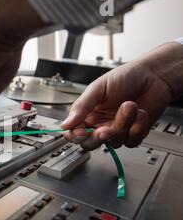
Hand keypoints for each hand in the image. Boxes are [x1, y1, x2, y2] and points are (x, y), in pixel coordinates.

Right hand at [61, 43, 182, 149]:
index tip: (82, 132)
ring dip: (124, 124)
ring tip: (129, 105)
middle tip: (106, 129)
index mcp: (88, 113)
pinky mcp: (134, 133)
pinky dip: (138, 127)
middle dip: (98, 138)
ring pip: (114, 142)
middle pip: (90, 144)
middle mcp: (101, 124)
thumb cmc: (126, 77)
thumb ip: (81, 107)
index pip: (74, 132)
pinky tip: (140, 113)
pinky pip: (132, 141)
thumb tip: (66, 123)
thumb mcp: (98, 88)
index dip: (75, 135)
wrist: (154, 75)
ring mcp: (118, 129)